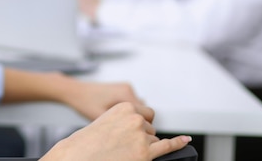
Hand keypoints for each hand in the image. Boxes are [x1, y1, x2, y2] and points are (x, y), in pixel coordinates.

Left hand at [2, 69, 143, 121]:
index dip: (143, 127)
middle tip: (125, 130)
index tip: (135, 135)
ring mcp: (124, 87)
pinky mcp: (120, 88)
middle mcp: (127, 89)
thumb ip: (121, 126)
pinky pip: (130, 103)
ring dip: (132, 116)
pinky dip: (126, 110)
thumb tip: (132, 137)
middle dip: (138, 122)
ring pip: (138, 108)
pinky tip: (114, 115)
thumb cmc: (85, 102)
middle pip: (145, 111)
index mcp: (126, 95)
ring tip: (117, 122)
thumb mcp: (102, 118)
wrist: (74, 90)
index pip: (149, 115)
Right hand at [40, 102, 190, 160]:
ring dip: (145, 145)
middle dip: (140, 135)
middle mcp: (135, 118)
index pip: (144, 114)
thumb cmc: (85, 142)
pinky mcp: (145, 153)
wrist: (76, 156)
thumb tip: (139, 128)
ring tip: (126, 151)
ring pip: (154, 140)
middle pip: (149, 128)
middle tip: (122, 144)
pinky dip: (178, 144)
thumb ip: (123, 120)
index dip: (138, 124)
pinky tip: (185, 141)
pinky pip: (167, 147)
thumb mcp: (105, 120)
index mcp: (124, 106)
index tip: (131, 130)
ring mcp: (142, 136)